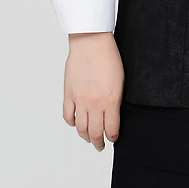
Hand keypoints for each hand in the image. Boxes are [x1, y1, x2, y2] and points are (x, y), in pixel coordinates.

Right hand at [63, 32, 123, 151]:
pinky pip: (68, 115)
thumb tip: (113, 114)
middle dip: (98, 142)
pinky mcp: (68, 94)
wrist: (91, 42)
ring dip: (85, 136)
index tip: (113, 138)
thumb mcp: (120, 80)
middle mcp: (95, 103)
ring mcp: (80, 99)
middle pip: (95, 133)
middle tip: (100, 145)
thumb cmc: (108, 56)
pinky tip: (76, 122)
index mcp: (111, 100)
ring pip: (80, 128)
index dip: (113, 137)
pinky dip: (72, 122)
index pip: (111, 129)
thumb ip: (115, 100)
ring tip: (88, 138)